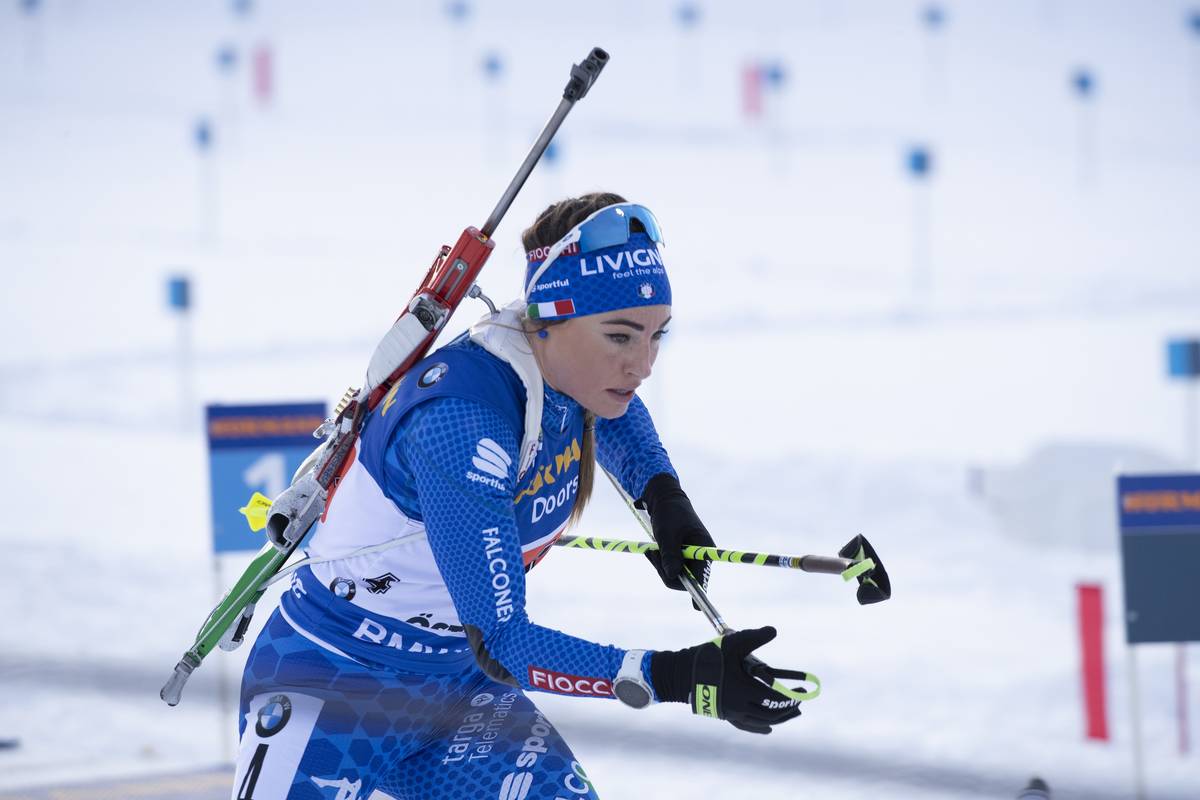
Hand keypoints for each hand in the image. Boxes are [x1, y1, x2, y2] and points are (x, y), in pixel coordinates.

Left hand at [638, 473, 714, 590]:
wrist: (664, 500)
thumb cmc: (669, 514)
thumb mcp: (667, 534)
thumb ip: (670, 554)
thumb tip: (673, 575)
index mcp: (704, 548)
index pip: (701, 575)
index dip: (698, 591)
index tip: (696, 607)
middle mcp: (700, 556)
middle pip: (685, 579)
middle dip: (666, 571)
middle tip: (653, 554)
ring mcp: (690, 557)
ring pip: (674, 575)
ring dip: (660, 566)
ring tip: (653, 549)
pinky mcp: (680, 556)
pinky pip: (669, 568)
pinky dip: (659, 562)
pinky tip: (653, 551)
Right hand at [649, 627, 802, 733]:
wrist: (679, 674)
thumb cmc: (707, 658)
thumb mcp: (732, 643)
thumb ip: (754, 637)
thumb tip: (773, 631)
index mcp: (746, 690)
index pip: (776, 700)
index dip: (792, 698)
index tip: (802, 692)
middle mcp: (741, 707)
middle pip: (772, 714)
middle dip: (789, 709)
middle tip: (800, 701)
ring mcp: (732, 713)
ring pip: (762, 722)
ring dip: (779, 718)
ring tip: (790, 713)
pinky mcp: (725, 715)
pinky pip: (748, 726)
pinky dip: (761, 728)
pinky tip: (768, 728)